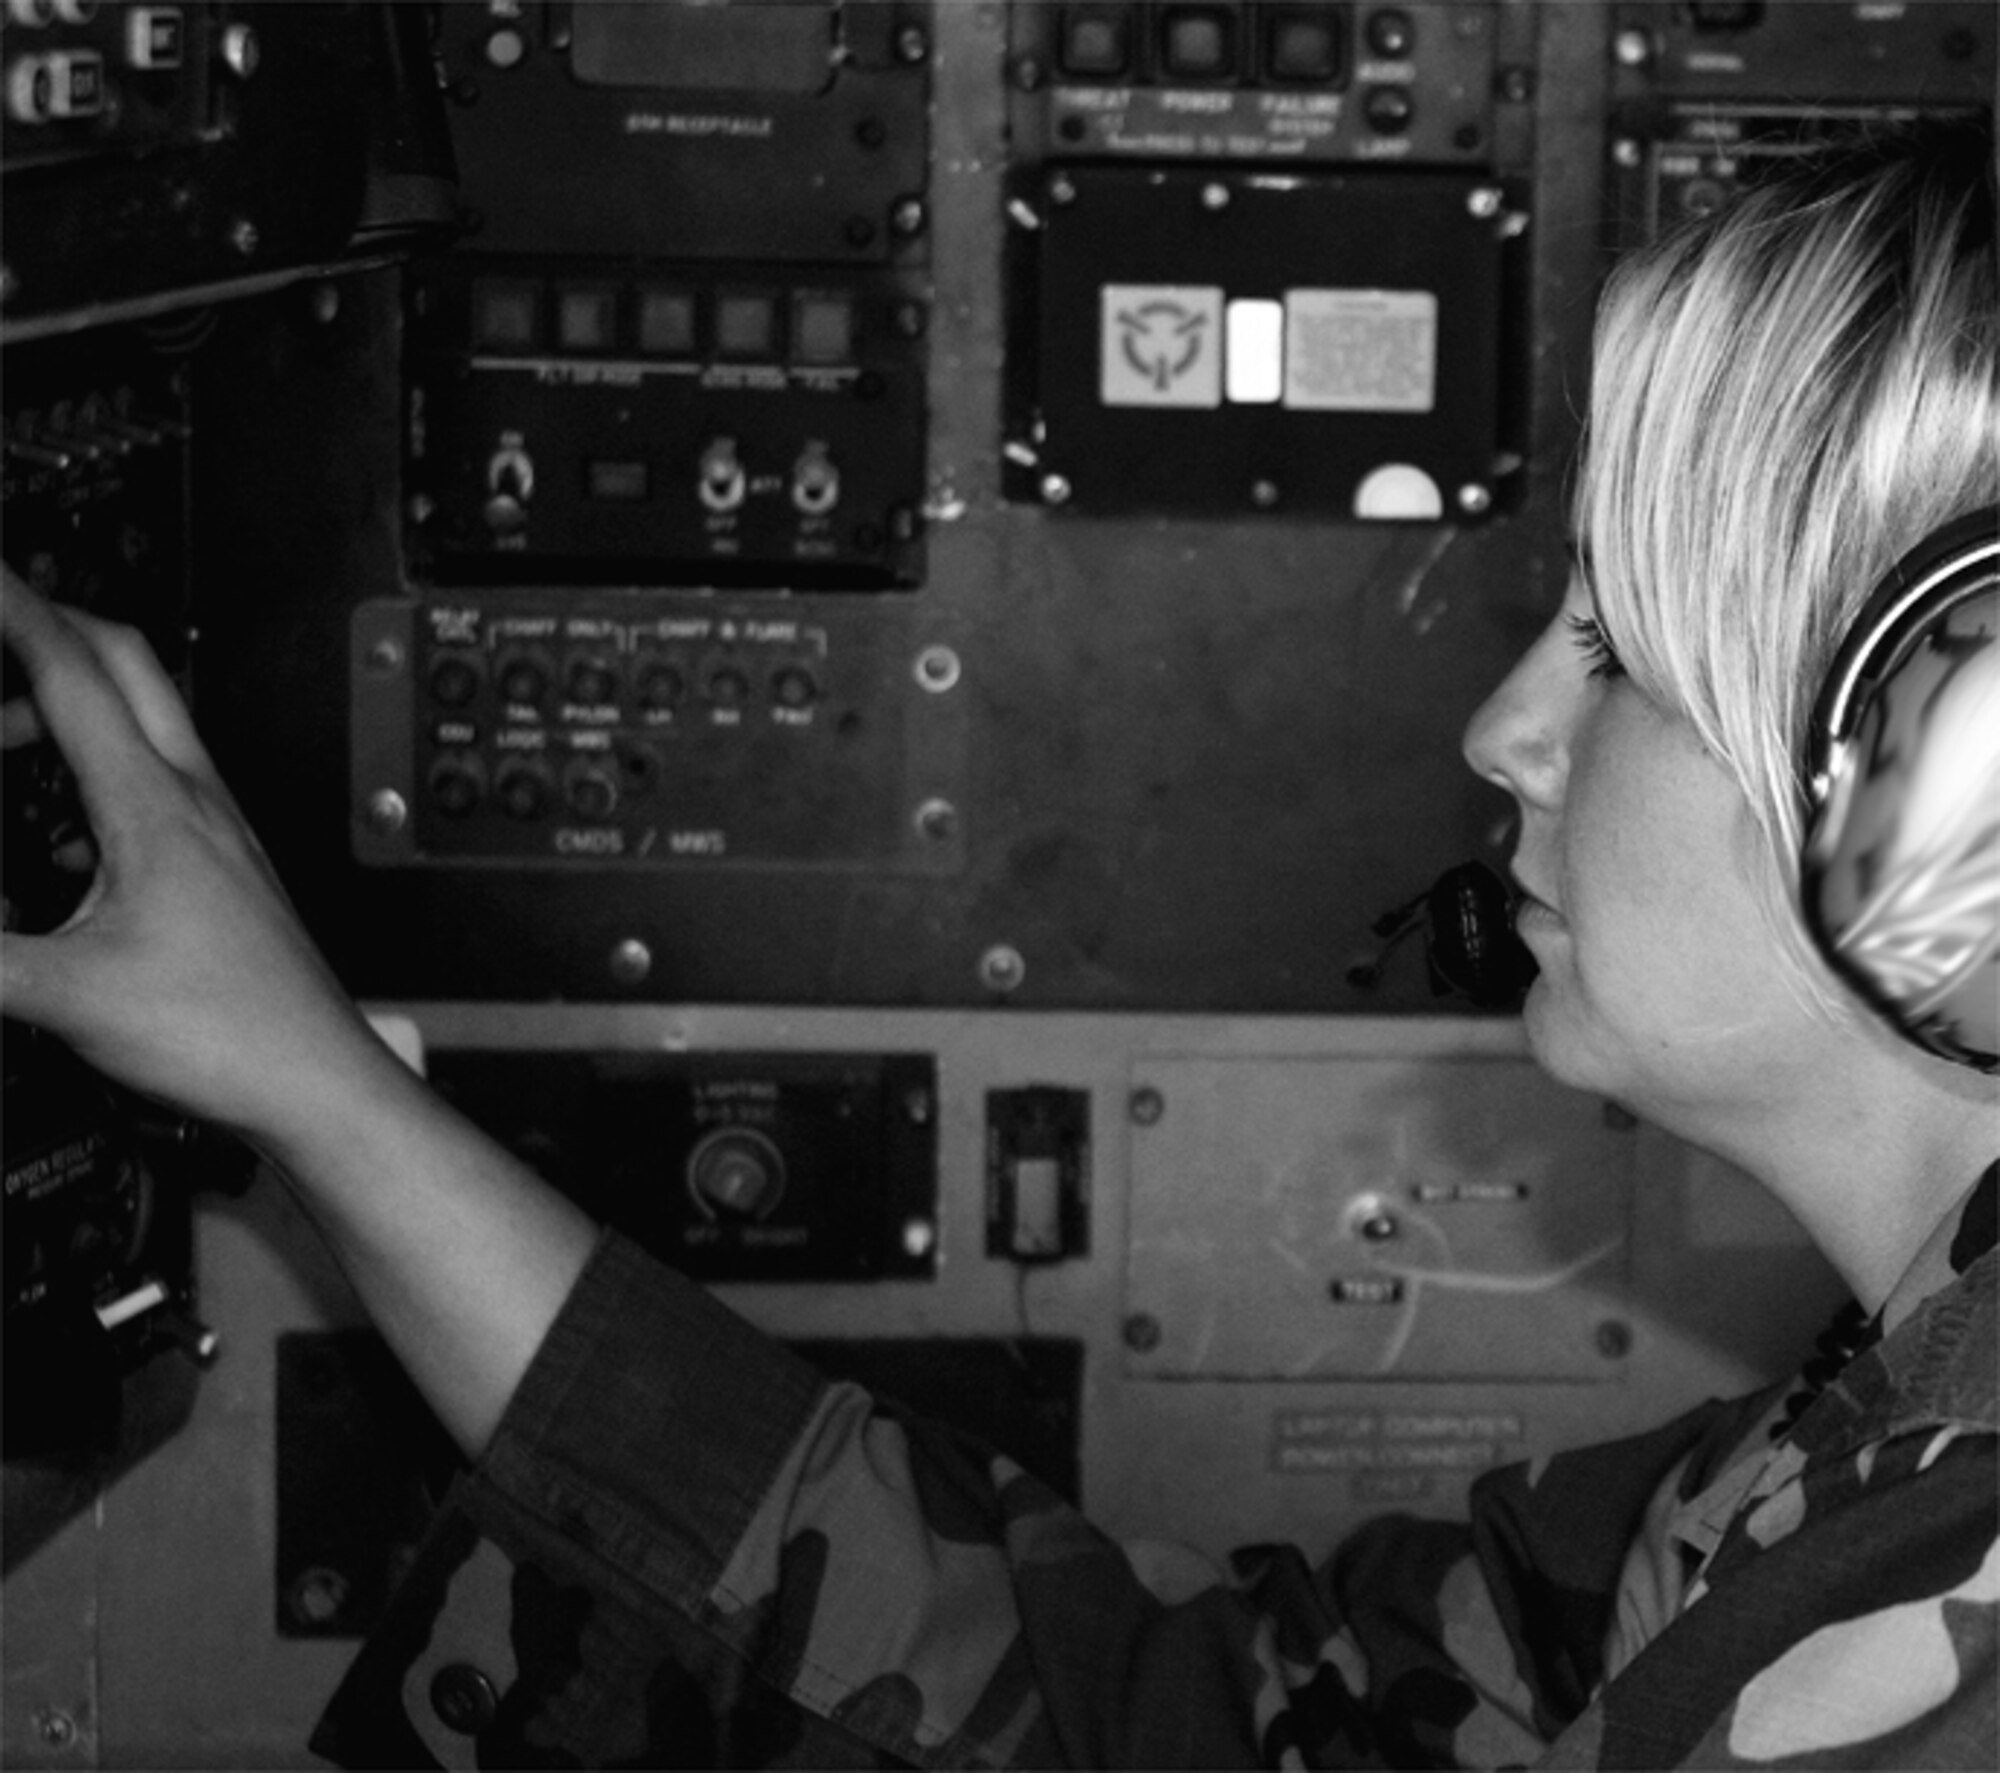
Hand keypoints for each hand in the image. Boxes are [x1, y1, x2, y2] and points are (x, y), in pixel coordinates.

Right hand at [1, 565, 397, 1144]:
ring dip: (74, 701)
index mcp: (154, 806)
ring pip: (148, 721)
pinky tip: (70, 824)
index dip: (10, 609)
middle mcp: (197, 799)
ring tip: (6, 727)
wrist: (315, 1078)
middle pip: (125, 664)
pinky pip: (162, 779)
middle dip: (50, 625)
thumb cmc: (229, 1034)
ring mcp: (220, 828)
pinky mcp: (226, 864)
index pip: (69, 671)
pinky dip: (102, 767)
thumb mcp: (62, 995)